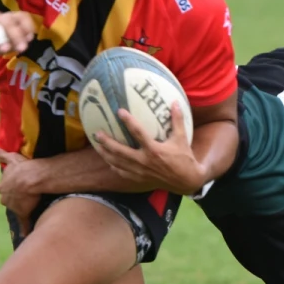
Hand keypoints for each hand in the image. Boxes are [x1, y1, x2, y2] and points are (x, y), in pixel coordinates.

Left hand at [0, 146, 40, 235]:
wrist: (31, 177)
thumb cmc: (22, 167)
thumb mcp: (10, 157)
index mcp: (1, 186)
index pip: (3, 189)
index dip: (10, 187)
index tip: (16, 186)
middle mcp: (4, 197)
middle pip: (7, 200)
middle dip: (14, 198)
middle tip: (24, 195)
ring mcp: (13, 206)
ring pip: (16, 209)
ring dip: (21, 209)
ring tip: (30, 208)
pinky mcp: (23, 212)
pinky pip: (24, 222)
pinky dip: (25, 228)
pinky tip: (26, 233)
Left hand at [89, 102, 204, 195]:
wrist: (186, 181)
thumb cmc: (184, 158)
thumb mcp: (182, 138)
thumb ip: (177, 120)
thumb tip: (175, 102)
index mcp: (154, 150)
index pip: (138, 133)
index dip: (128, 121)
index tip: (119, 111)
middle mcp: (144, 161)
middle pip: (120, 151)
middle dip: (107, 142)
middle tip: (97, 133)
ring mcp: (140, 172)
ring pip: (118, 163)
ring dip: (106, 154)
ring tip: (97, 146)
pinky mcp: (140, 179)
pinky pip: (122, 173)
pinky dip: (114, 166)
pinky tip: (109, 160)